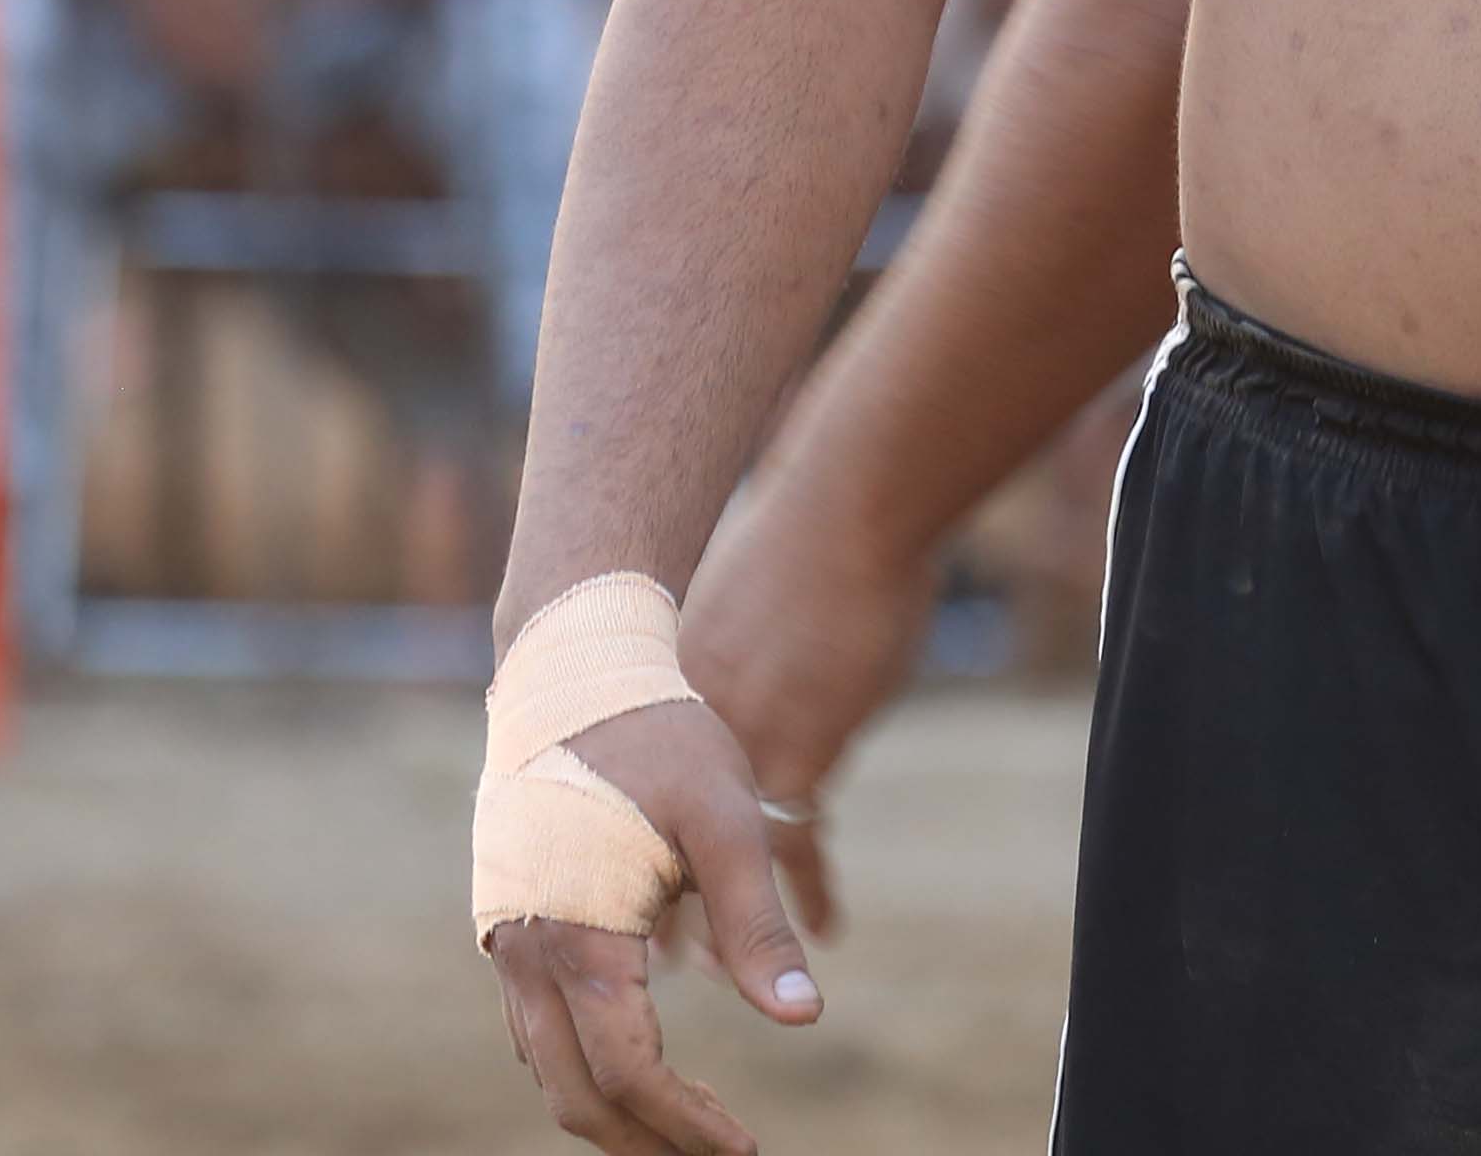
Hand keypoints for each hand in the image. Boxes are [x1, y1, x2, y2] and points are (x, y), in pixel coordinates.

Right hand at [482, 694, 825, 1154]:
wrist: (570, 667)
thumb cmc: (660, 735)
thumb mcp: (726, 819)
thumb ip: (758, 923)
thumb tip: (805, 1018)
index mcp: (583, 940)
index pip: (631, 1074)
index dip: (689, 1124)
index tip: (747, 1149)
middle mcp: (528, 955)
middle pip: (576, 1093)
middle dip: (645, 1139)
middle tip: (715, 1153)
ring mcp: (505, 940)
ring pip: (546, 1065)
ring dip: (609, 1106)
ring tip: (680, 1122)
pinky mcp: (504, 920)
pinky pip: (532, 1024)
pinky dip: (579, 1060)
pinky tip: (627, 1056)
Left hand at [680, 482, 945, 939]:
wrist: (842, 512)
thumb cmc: (806, 539)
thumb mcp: (747, 603)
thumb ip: (736, 651)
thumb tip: (736, 668)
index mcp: (676, 687)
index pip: (643, 792)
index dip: (638, 846)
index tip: (638, 886)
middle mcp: (692, 725)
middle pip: (658, 839)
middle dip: (656, 905)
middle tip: (661, 958)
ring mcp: (740, 741)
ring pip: (718, 857)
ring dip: (726, 920)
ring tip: (728, 969)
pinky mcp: (799, 751)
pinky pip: (797, 846)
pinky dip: (812, 889)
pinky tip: (828, 923)